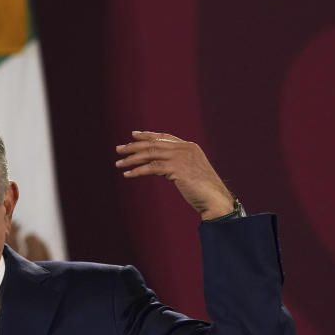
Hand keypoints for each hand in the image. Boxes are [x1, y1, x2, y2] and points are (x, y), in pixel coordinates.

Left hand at [115, 131, 233, 219]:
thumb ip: (175, 164)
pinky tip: (127, 174)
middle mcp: (185, 148)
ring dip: (131, 159)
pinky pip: (151, 168)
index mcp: (189, 147)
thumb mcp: (189, 171)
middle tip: (118, 149)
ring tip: (118, 163)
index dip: (147, 135)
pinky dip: (137, 170)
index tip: (133, 135)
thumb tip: (155, 165)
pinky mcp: (176, 169)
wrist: (215, 199)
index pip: (164, 137)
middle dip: (134, 146)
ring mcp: (181, 157)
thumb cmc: (203, 189)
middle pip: (154, 144)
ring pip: (150, 154)